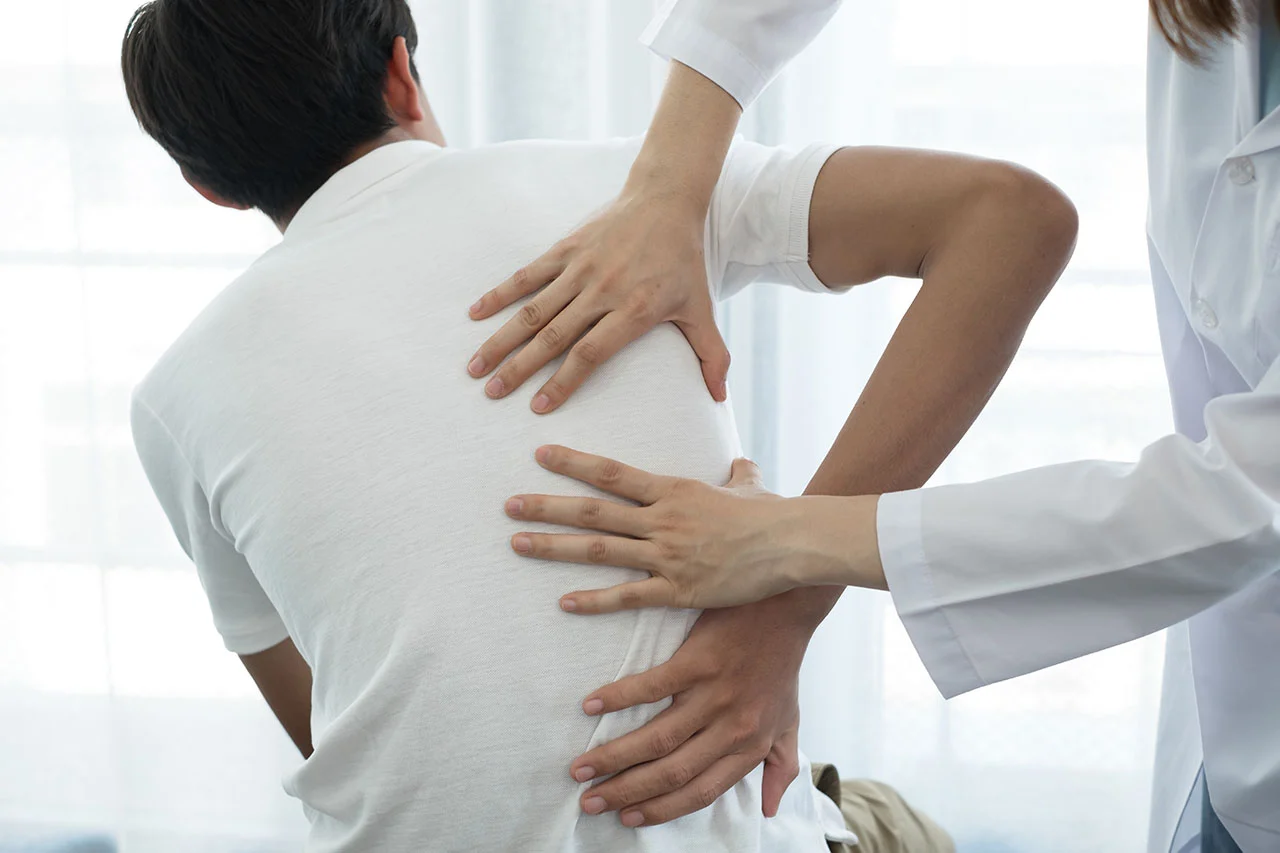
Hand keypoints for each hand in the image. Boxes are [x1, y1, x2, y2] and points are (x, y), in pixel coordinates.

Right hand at [465, 185, 730, 413]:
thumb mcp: (701, 309)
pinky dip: (499, 294)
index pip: (589, 354)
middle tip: (492, 395)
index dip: (562, 382)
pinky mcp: (565, 249)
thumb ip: (711, 355)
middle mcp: (601, 291)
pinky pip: (527, 275)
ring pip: (532, 310)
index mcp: (632, 310)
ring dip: (501, 340)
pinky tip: (475, 314)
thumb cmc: (683, 260)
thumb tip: (720, 398)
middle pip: (552, 337)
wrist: (666, 199)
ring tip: (475, 367)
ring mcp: (579, 269)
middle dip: (519, 370)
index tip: (538, 407)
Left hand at [506, 446, 816, 610]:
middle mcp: (662, 519)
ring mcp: (667, 555)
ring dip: (554, 547)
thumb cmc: (771, 513)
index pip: (612, 473)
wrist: (791, 542)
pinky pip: (628, 596)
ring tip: (517, 543)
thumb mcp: (749, 487)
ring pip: (600, 549)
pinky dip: (594, 599)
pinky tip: (564, 602)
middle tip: (507, 505)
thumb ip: (738, 475)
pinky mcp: (679, 589)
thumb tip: (743, 463)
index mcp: (672, 490)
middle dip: (547, 506)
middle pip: (593, 511)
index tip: (539, 454)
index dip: (574, 463)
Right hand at [567, 599, 816, 826]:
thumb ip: (780, 765)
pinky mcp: (698, 661)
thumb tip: (768, 808)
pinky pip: (650, 688)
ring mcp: (714, 695)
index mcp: (750, 747)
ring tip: (580, 768)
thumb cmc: (782, 665)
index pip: (700, 792)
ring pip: (656, 739)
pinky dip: (618, 698)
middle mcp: (731, 728)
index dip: (661, 810)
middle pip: (671, 772)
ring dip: (613, 757)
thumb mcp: (789, 722)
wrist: (787, 606)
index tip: (627, 818)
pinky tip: (590, 707)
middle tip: (589, 802)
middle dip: (625, 792)